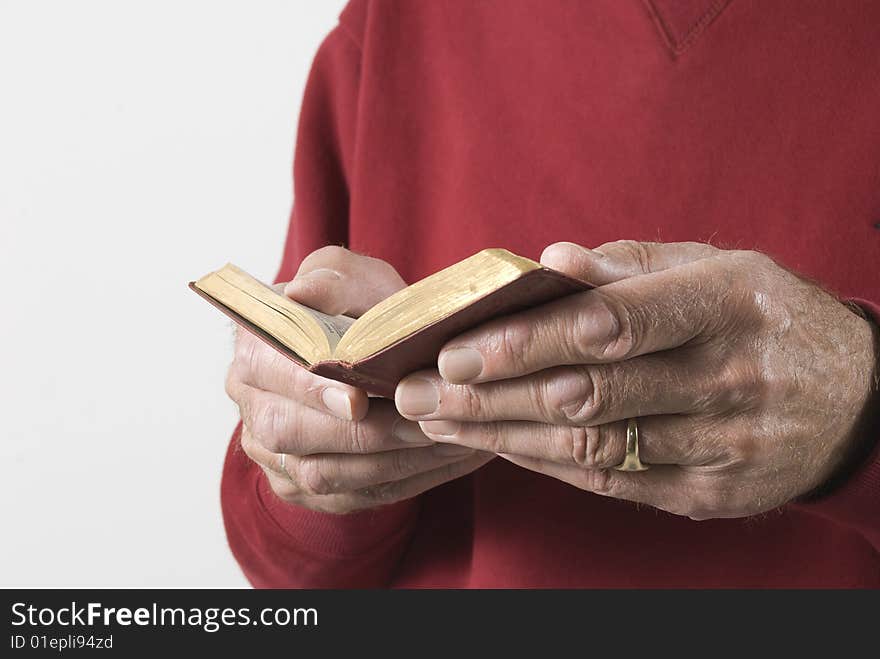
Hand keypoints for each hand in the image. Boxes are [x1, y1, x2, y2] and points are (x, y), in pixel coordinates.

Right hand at [226, 246, 491, 513]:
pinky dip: (407, 480)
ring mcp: (274, 454)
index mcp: (253, 349)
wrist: (369, 350)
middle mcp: (254, 405)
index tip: (360, 398)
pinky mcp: (305, 487)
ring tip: (449, 438)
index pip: (267, 371)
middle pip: (290, 433)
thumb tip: (304, 291)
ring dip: (393, 460)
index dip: (310, 388)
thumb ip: (334, 280)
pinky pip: (352, 496)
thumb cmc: (358, 309)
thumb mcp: (352, 279)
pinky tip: (449, 456)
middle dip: (364, 432)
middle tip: (424, 420)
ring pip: (324, 474)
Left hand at [395, 240, 877, 519]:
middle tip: (414, 393)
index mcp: (725, 304)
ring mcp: (724, 445)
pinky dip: (546, 463)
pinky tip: (497, 445)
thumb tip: (550, 259)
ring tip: (435, 421)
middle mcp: (727, 378)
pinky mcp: (713, 494)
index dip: (524, 342)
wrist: (855, 400)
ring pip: (590, 446)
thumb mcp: (718, 268)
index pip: (609, 323)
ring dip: (501, 435)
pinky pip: (613, 483)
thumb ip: (632, 265)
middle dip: (488, 396)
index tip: (453, 350)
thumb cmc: (766, 318)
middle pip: (585, 393)